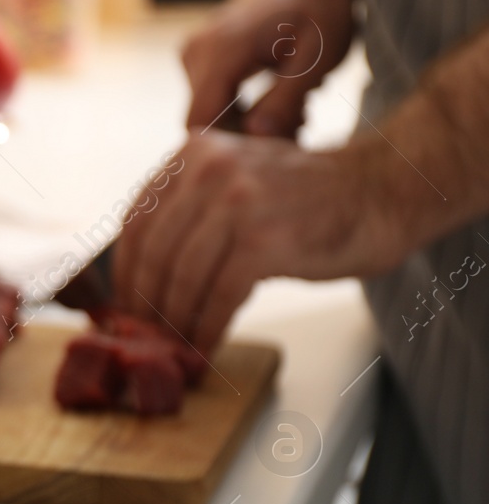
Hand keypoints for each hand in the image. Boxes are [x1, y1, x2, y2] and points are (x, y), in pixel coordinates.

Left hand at [113, 131, 398, 352]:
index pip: (138, 221)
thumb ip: (189, 208)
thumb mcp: (235, 180)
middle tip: (144, 338)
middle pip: (154, 252)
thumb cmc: (306, 199)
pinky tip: (203, 348)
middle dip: (145, 304)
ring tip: (173, 349)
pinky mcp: (264, 240)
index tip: (123, 307)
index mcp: (191, 153)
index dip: (125, 273)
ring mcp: (237, 202)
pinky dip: (205, 328)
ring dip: (174, 322)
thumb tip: (143, 271)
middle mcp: (208, 169)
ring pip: (182, 276)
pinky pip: (218, 295)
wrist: (380, 192)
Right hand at [183, 0, 357, 137]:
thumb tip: (256, 134)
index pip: (201, 121)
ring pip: (206, 114)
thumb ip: (286, 100)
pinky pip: (209, 100)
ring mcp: (191, 53)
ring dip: (246, 126)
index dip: (233, 148)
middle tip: (297, 135)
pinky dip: (240, 111)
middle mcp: (196, 51)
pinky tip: (276, 105)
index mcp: (221, 50)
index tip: (277, 152)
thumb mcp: (317, 59)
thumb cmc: (322, 11)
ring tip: (295, 117)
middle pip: (203, 122)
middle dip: (245, 139)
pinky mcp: (196, 57)